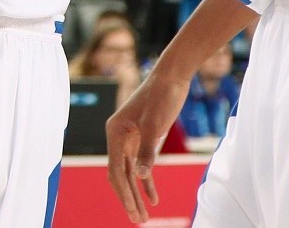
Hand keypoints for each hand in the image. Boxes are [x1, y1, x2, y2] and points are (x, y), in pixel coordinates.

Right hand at [106, 70, 192, 223]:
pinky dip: (147, 181)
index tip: (134, 211)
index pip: (115, 170)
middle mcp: (118, 137)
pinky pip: (141, 165)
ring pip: (130, 173)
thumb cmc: (162, 96)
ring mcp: (130, 138)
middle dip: (128, 199)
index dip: (124, 193)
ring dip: (136, 194)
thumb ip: (147, 150)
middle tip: (139, 220)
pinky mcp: (142, 138)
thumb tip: (140, 176)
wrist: (173, 76)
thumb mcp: (155, 124)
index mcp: (115, 132)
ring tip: (144, 216)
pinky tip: (154, 197)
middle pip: (120, 175)